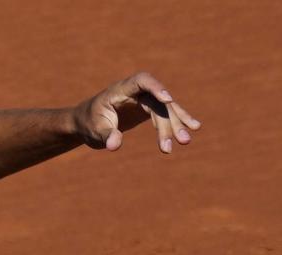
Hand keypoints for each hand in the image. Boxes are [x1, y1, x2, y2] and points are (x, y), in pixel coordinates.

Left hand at [73, 71, 200, 153]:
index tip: (168, 99)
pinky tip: (194, 127)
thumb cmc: (89, 123)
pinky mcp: (149, 108)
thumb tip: (115, 145)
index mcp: (120, 90)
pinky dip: (178, 120)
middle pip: (157, 103)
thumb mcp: (94, 131)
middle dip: (168, 122)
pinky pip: (167, 113)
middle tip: (177, 142)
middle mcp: (136, 91)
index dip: (155, 87)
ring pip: (165, 109)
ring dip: (176, 124)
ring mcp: (144, 99)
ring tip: (185, 141)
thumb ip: (105, 135)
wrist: (87, 122)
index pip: (141, 81)